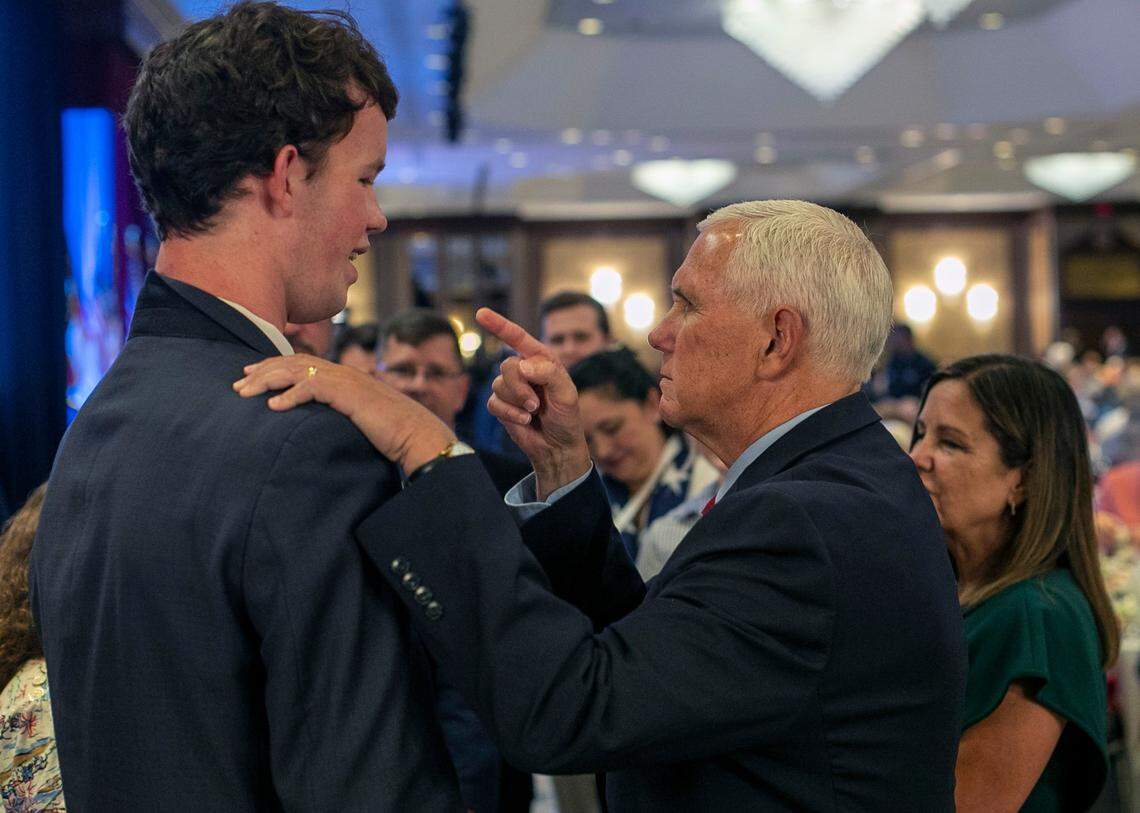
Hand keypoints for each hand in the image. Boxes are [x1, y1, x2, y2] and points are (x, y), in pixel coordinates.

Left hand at [233, 355, 454, 472]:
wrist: (417, 435)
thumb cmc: (393, 434)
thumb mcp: (360, 420)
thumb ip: (339, 415)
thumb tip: (318, 425)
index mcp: (345, 378)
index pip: (303, 364)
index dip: (275, 367)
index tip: (252, 376)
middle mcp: (343, 373)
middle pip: (294, 362)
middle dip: (264, 371)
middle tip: (239, 383)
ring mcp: (346, 381)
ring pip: (297, 371)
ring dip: (268, 380)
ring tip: (245, 393)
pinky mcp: (349, 394)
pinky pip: (312, 389)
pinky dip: (290, 396)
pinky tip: (272, 407)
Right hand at [475, 308, 589, 498]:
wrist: (557, 447)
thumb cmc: (566, 418)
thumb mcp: (566, 393)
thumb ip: (548, 374)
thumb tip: (522, 365)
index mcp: (541, 360)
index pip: (518, 337)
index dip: (499, 325)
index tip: (481, 313)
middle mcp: (524, 370)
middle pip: (507, 366)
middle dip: (519, 387)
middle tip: (536, 404)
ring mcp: (511, 388)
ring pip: (498, 385)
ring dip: (516, 402)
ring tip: (533, 413)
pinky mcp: (501, 405)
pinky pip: (493, 403)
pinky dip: (509, 414)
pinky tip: (523, 421)